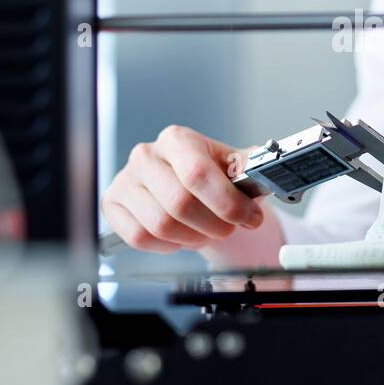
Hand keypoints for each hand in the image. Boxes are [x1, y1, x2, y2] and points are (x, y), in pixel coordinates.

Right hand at [100, 126, 264, 253]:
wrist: (185, 184)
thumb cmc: (211, 175)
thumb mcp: (235, 165)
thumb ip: (252, 167)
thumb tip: (271, 168)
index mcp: (178, 139)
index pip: (199, 174)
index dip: (228, 203)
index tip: (250, 217)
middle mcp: (146, 155)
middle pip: (180, 204)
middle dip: (214, 225)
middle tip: (228, 228)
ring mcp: (126, 180)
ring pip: (161, 225)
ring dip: (193, 237)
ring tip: (205, 232)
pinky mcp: (113, 204)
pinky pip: (140, 238)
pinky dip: (168, 245)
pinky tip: (181, 236)